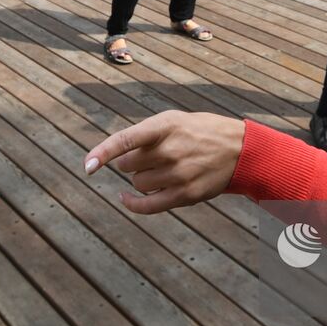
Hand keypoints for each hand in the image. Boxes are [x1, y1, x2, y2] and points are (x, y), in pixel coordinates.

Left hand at [83, 109, 245, 214]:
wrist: (239, 149)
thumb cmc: (199, 132)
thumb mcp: (174, 120)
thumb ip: (145, 134)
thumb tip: (114, 155)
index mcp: (166, 126)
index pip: (127, 140)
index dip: (103, 152)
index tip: (87, 165)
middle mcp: (171, 150)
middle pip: (127, 165)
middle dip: (131, 162)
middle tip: (150, 156)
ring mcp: (178, 174)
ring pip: (137, 184)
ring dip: (140, 179)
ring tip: (160, 169)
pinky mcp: (185, 195)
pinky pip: (148, 205)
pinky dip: (132, 203)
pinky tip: (125, 198)